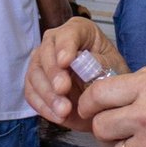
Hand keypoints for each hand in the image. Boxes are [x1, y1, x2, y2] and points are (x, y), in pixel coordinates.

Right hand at [23, 17, 128, 132]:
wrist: (105, 100)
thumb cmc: (111, 77)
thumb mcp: (114, 68)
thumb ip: (99, 63)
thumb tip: (81, 63)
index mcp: (78, 31)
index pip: (67, 34)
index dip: (65, 47)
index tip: (66, 62)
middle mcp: (55, 42)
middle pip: (45, 53)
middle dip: (53, 73)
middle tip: (63, 89)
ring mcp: (42, 62)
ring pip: (34, 74)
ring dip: (48, 94)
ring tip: (64, 110)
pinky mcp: (35, 83)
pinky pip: (31, 94)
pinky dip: (43, 107)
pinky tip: (58, 116)